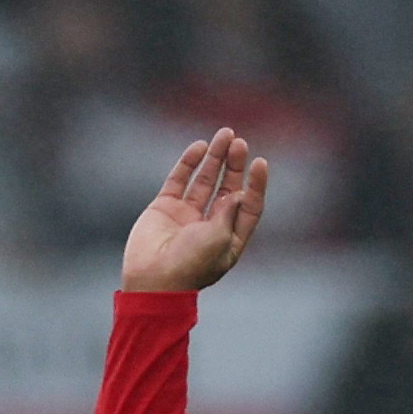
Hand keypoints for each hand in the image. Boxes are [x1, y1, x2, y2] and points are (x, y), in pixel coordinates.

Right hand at [121, 130, 267, 293]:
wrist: (152, 279)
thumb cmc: (190, 266)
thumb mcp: (220, 240)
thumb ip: (230, 213)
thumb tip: (241, 192)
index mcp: (228, 240)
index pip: (247, 207)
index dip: (255, 185)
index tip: (260, 163)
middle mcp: (209, 227)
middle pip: (227, 189)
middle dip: (234, 165)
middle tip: (239, 143)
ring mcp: (186, 216)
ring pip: (205, 180)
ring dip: (215, 158)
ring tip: (225, 134)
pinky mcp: (165, 208)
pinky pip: (179, 180)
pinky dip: (189, 162)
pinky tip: (200, 146)